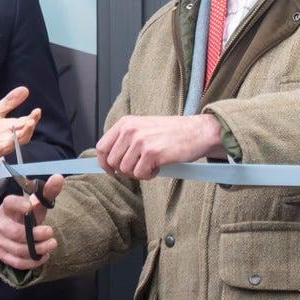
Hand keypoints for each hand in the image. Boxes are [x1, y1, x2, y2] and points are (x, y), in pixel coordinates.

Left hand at [0, 86, 41, 169]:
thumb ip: (9, 103)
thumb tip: (25, 89)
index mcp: (9, 128)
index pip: (24, 123)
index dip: (32, 118)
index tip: (37, 111)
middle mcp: (6, 140)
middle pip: (21, 137)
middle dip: (27, 130)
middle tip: (31, 121)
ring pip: (9, 147)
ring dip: (15, 141)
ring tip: (19, 133)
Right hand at [0, 174, 64, 269]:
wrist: (21, 232)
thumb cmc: (29, 215)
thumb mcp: (39, 204)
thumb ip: (48, 192)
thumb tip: (59, 178)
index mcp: (7, 207)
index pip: (8, 203)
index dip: (18, 204)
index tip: (30, 206)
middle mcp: (0, 224)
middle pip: (14, 232)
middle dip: (34, 234)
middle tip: (50, 232)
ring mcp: (0, 240)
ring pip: (17, 249)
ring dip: (37, 249)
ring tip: (52, 245)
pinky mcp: (2, 255)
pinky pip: (16, 262)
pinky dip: (32, 261)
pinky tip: (43, 256)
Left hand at [95, 114, 224, 179]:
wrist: (197, 131)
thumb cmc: (172, 132)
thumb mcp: (143, 128)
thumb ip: (125, 140)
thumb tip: (108, 161)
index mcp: (126, 123)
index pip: (102, 148)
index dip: (104, 164)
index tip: (112, 171)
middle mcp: (130, 130)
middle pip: (112, 162)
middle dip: (125, 170)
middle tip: (141, 167)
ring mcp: (141, 141)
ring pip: (125, 170)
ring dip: (139, 173)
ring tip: (152, 164)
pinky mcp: (152, 153)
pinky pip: (140, 174)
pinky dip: (149, 175)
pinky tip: (158, 166)